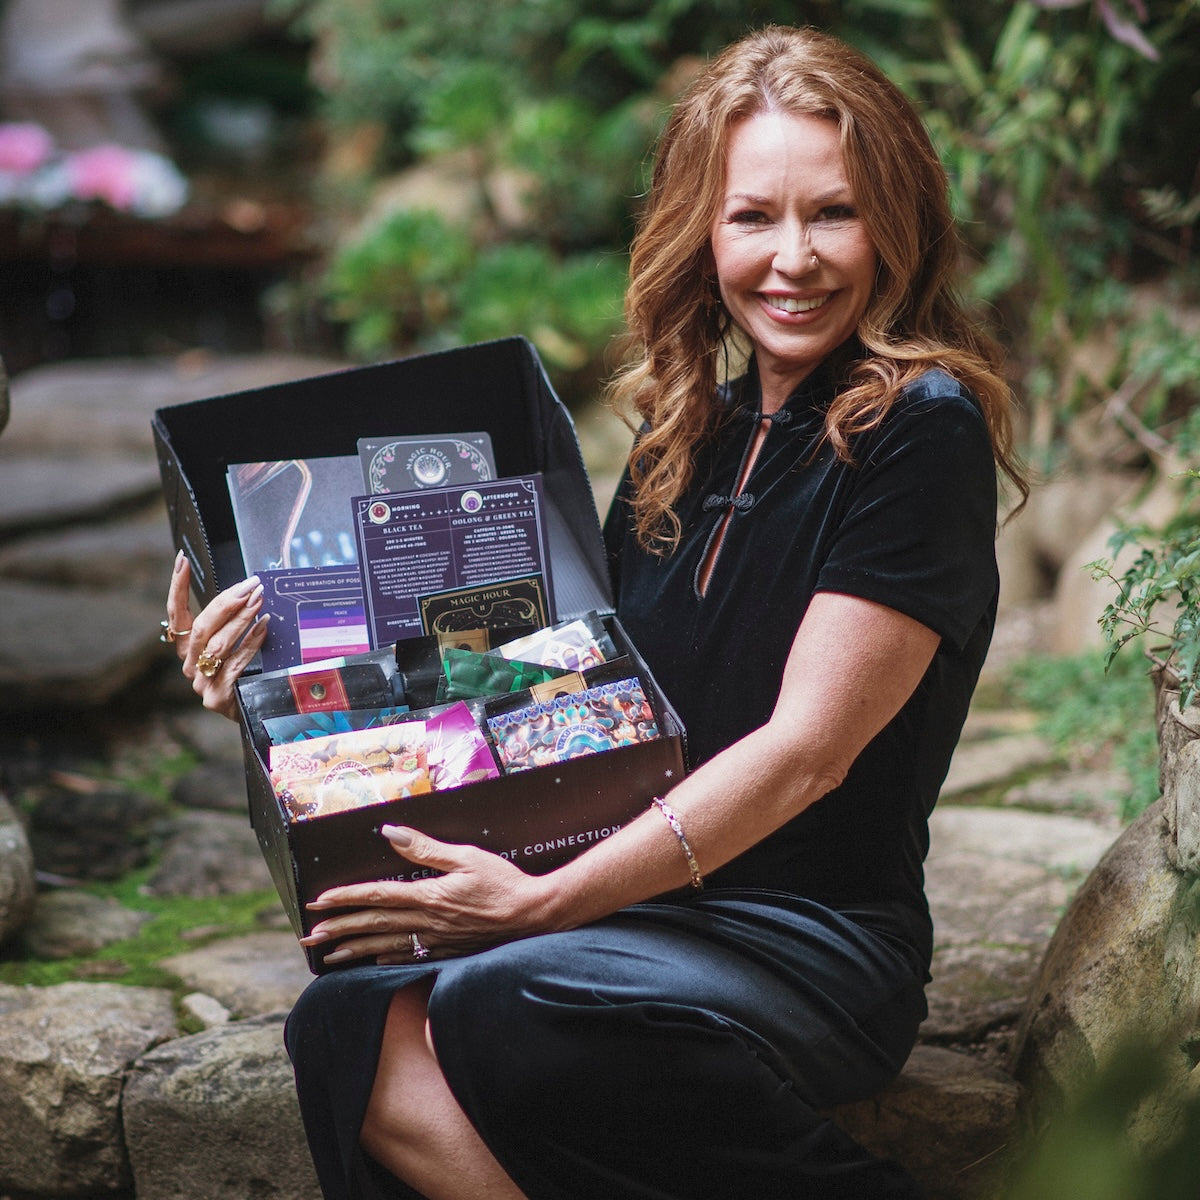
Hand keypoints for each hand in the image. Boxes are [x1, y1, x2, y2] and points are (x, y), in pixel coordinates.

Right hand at [165, 551, 269, 719]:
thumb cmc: (243, 674)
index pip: (176, 614)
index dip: (177, 587)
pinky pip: (236, 663)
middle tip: (250, 585)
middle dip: (226, 602)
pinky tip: (264, 626)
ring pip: (218, 644)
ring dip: (241, 618)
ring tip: (259, 599)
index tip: (182, 559)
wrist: (252, 714)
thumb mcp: (231, 646)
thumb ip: (230, 623)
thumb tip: (246, 589)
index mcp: (187, 649)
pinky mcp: (219, 696)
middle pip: (202, 627)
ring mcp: (202, 682)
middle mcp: (189, 664)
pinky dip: (251, 642)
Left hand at [300, 826, 553, 965]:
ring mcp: (437, 941)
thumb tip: (390, 833)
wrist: (533, 915)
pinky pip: (409, 958)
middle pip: (373, 925)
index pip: (376, 896)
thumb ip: (426, 848)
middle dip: (338, 929)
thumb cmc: (503, 882)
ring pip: (385, 947)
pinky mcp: (448, 951)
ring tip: (327, 955)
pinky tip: (372, 963)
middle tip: (309, 935)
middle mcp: (427, 922)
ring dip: (353, 950)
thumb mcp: (466, 856)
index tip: (318, 901)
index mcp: (428, 896)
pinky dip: (386, 961)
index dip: (345, 898)